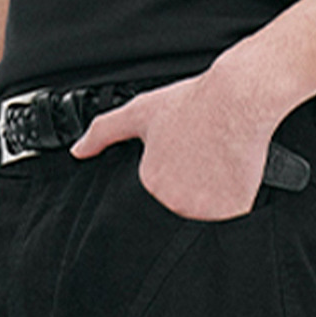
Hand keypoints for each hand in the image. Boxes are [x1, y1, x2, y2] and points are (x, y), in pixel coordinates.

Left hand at [68, 67, 274, 220]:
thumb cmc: (193, 103)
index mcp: (151, 183)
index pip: (157, 194)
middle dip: (190, 187)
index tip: (183, 156)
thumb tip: (78, 150)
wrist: (237, 99)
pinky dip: (232, 202)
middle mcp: (174, 202)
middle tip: (202, 157)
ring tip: (217, 162)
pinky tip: (232, 175)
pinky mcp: (232, 212)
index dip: (172, 173)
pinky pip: (230, 217)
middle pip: (181, 206)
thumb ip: (105, 132)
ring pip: (205, 214)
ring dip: (211, 197)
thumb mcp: (141, 112)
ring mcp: (204, 210)